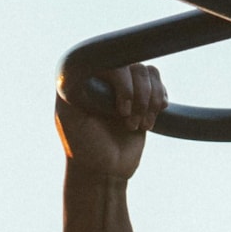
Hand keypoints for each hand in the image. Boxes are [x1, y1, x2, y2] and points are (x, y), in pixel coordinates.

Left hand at [55, 62, 167, 180]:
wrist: (105, 171)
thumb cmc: (85, 148)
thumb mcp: (71, 119)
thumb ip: (71, 91)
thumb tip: (80, 65)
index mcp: (84, 80)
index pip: (109, 60)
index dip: (122, 82)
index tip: (122, 109)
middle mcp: (103, 78)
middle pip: (133, 66)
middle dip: (138, 96)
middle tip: (129, 122)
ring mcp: (123, 86)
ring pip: (148, 72)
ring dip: (149, 101)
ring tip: (139, 125)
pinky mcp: (141, 97)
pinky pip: (158, 83)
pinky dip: (159, 99)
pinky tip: (152, 118)